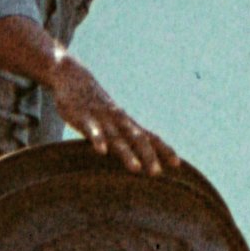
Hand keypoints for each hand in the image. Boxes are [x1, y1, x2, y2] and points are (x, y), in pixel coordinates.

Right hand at [49, 53, 175, 176]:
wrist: (71, 76)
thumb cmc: (94, 104)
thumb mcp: (110, 120)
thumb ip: (122, 138)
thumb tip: (134, 158)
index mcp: (127, 123)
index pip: (151, 137)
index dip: (164, 150)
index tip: (177, 165)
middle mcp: (119, 121)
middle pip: (138, 139)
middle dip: (148, 156)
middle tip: (157, 174)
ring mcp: (102, 119)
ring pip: (117, 138)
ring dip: (127, 154)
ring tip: (135, 169)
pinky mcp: (83, 117)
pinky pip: (91, 130)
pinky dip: (98, 139)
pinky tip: (101, 151)